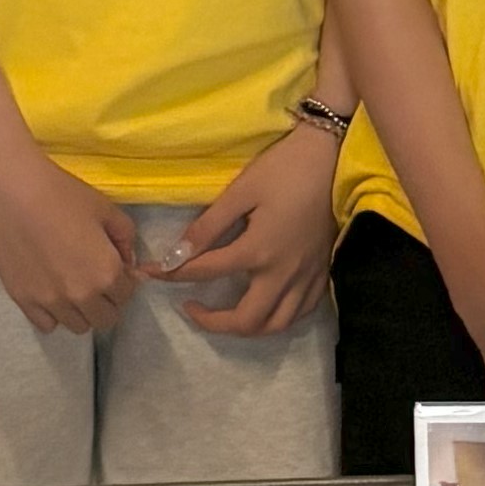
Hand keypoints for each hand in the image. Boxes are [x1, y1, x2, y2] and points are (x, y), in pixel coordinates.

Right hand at [0, 139, 146, 338]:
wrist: (10, 189)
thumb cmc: (61, 193)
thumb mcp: (105, 209)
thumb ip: (126, 239)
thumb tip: (128, 262)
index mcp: (106, 273)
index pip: (127, 294)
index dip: (124, 279)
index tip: (113, 265)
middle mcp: (81, 296)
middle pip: (106, 318)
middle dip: (107, 300)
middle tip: (94, 276)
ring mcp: (49, 302)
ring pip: (77, 325)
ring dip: (81, 310)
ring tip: (71, 284)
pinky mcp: (22, 300)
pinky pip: (46, 325)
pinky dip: (53, 313)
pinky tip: (49, 290)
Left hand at [160, 121, 339, 336]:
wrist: (334, 156)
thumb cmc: (284, 168)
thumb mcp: (240, 191)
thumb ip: (208, 227)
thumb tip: (175, 255)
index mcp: (258, 250)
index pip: (205, 273)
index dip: (171, 275)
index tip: (150, 273)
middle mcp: (283, 273)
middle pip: (245, 320)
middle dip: (212, 322)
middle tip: (191, 307)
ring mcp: (306, 277)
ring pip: (277, 325)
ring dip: (247, 328)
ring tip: (226, 315)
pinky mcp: (323, 273)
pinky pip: (301, 312)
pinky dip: (279, 318)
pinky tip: (265, 305)